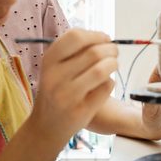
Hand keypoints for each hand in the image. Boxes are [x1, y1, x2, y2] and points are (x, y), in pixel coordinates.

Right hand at [30, 30, 117, 144]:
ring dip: (113, 64)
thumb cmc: (56, 90)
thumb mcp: (55, 67)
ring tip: (114, 65)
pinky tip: (105, 85)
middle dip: (111, 49)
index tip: (105, 39)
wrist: (46, 125)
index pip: (76, 36)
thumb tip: (104, 38)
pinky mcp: (81, 111)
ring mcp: (67, 95)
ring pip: (101, 70)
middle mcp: (55, 76)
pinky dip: (110, 82)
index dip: (96, 35)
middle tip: (114, 53)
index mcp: (49, 60)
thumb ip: (75, 52)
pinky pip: (106, 88)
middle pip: (94, 52)